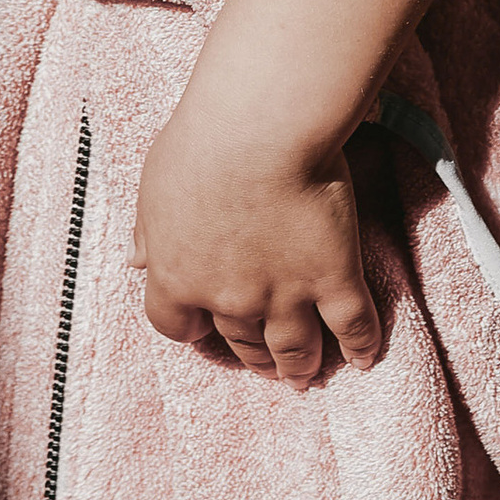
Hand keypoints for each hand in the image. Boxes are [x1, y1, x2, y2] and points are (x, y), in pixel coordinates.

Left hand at [131, 87, 380, 385]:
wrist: (259, 125)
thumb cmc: (200, 142)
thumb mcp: (155, 183)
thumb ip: (148, 231)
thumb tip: (135, 261)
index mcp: (178, 275)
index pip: (174, 325)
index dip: (190, 326)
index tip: (202, 326)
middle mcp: (229, 298)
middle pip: (239, 342)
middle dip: (252, 356)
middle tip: (267, 365)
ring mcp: (284, 292)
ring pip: (293, 347)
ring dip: (299, 364)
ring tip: (306, 374)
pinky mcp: (333, 275)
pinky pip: (351, 324)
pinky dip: (361, 345)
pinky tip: (364, 357)